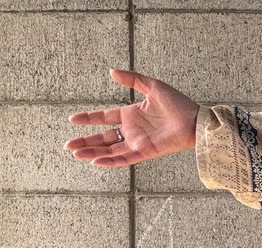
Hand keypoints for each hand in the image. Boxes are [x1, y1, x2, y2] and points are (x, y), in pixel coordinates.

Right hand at [64, 69, 199, 166]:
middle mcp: (132, 130)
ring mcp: (138, 142)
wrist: (195, 120)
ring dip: (92, 152)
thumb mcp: (152, 86)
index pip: (104, 118)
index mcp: (131, 115)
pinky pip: (125, 158)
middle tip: (67, 146)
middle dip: (85, 142)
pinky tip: (95, 162)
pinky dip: (111, 161)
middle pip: (103, 138)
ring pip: (110, 150)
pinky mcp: (146, 152)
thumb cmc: (178, 104)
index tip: (71, 119)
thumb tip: (112, 71)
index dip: (88, 119)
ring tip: (75, 154)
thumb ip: (133, 79)